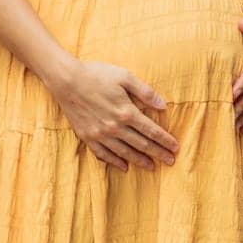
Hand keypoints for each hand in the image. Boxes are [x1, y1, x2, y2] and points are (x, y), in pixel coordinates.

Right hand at [47, 60, 178, 171]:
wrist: (66, 80)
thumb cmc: (97, 75)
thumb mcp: (124, 77)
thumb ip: (145, 92)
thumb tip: (163, 105)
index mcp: (126, 112)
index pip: (151, 131)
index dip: (165, 140)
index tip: (175, 148)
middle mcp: (115, 127)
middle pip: (141, 144)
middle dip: (158, 153)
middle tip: (170, 162)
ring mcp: (100, 134)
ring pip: (124, 152)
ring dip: (139, 161)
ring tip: (151, 167)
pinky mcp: (87, 137)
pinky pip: (103, 154)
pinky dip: (114, 161)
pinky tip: (123, 166)